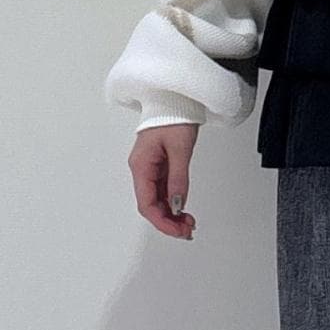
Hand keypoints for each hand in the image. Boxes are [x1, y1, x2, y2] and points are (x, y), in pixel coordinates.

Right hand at [129, 123, 198, 238]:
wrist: (176, 99)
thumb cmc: (174, 115)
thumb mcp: (180, 148)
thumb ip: (178, 178)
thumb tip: (177, 204)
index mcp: (141, 165)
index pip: (146, 203)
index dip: (162, 221)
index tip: (178, 230)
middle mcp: (142, 169)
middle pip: (150, 205)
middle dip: (167, 221)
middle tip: (188, 231)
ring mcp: (150, 168)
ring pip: (157, 200)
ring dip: (171, 215)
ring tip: (188, 224)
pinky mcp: (159, 166)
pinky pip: (163, 191)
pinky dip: (173, 203)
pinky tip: (183, 211)